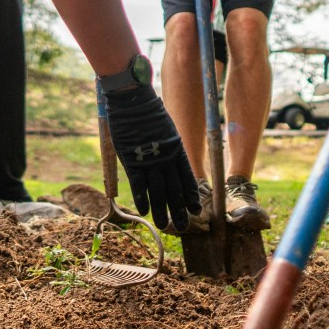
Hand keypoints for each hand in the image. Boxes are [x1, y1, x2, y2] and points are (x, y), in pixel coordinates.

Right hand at [102, 85, 198, 230]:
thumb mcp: (167, 131)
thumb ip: (169, 149)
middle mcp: (166, 158)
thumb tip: (172, 164)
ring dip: (161, 211)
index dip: (191, 196)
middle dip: (179, 210)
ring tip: (164, 226)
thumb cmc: (150, 114)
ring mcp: (149, 160)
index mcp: (177, 150)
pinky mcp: (132, 159)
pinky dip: (142, 198)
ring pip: (158, 191)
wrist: (134, 100)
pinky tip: (145, 212)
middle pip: (174, 190)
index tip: (196, 211)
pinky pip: (139, 184)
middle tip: (183, 228)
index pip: (187, 179)